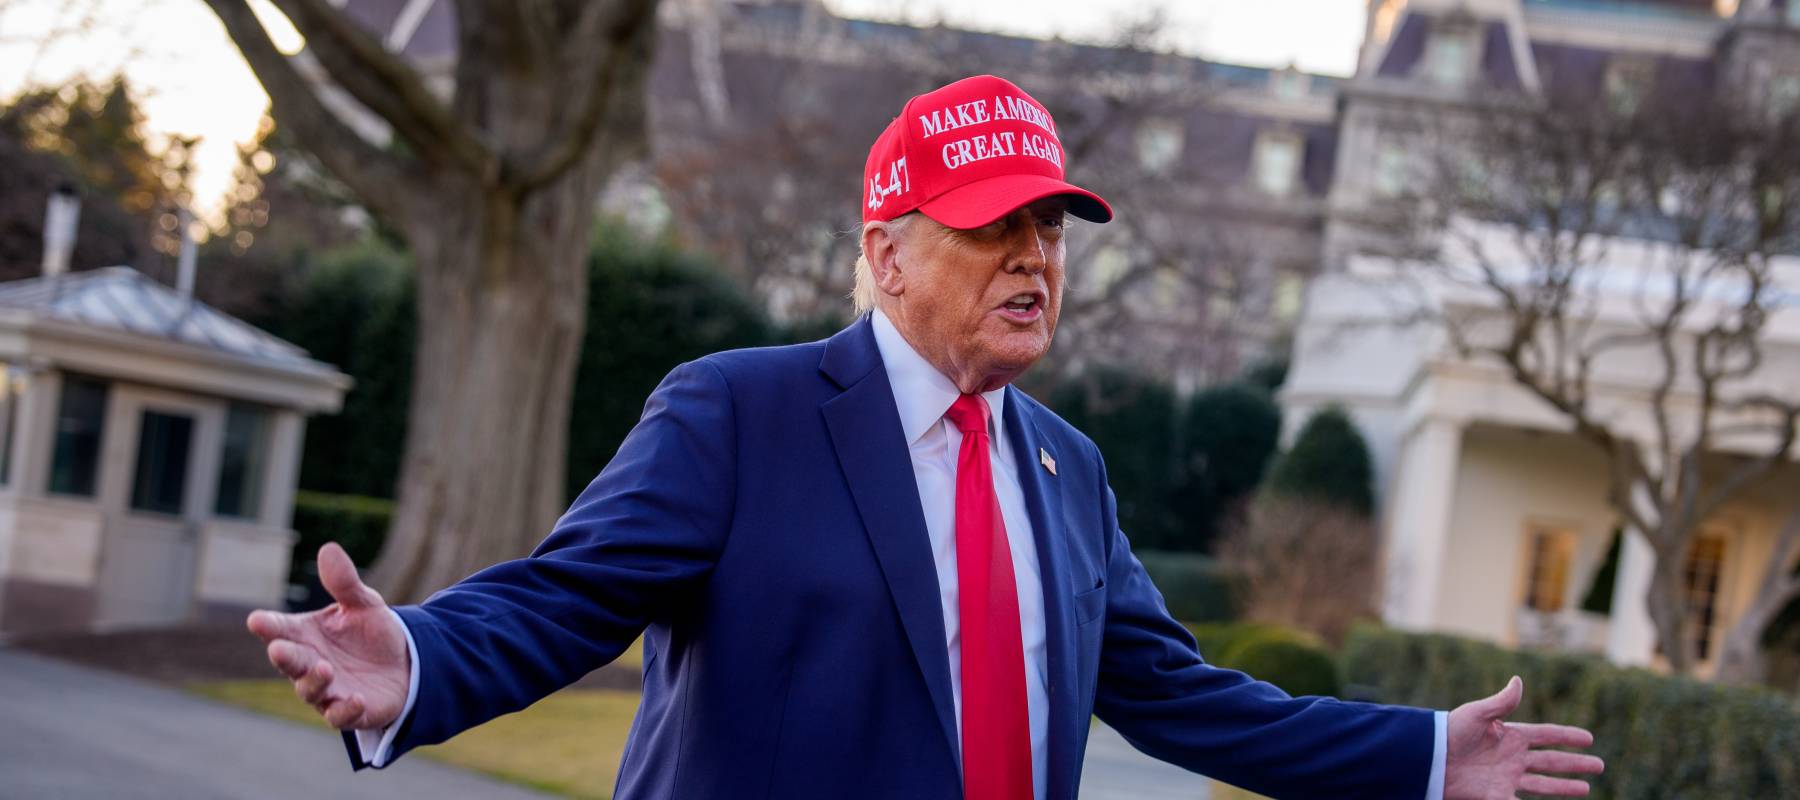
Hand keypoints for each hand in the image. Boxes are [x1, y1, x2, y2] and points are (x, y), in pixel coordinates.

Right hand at [246, 542, 408, 730]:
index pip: (279, 629)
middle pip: (289, 661)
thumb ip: (344, 582)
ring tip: (325, 668)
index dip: (268, 625)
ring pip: (310, 690)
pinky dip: (345, 709)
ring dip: (314, 681)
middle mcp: (309, 662)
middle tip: (279, 650)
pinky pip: (339, 716)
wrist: (405, 663)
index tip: (256, 620)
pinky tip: (356, 699)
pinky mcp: (348, 710)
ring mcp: (326, 689)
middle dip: (283, 656)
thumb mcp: (363, 603)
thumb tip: (328, 548)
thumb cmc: (372, 632)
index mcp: (305, 634)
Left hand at [1444, 676, 1603, 798]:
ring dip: (1565, 787)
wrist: (1427, 758)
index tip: (1589, 739)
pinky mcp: (1495, 795)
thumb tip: (1518, 680)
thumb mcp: (1476, 714)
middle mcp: (1512, 757)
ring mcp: (1506, 777)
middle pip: (1551, 761)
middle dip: (1575, 764)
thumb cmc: (1449, 731)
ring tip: (1586, 789)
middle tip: (1599, 766)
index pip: (1547, 735)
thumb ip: (1500, 702)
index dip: (1568, 737)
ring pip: (1544, 784)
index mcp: (1510, 735)